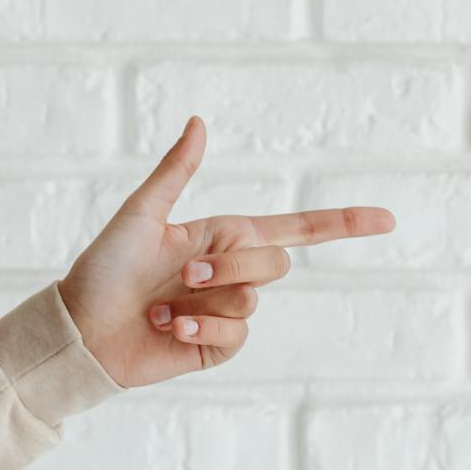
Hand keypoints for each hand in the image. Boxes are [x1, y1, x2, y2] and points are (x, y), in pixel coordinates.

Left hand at [54, 116, 393, 390]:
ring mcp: (227, 312)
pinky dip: (201, 329)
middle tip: (180, 275)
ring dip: (203, 301)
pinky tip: (169, 328)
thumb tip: (198, 121)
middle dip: (227, 267)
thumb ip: (176, 171)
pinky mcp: (217, 347)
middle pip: (273, 263)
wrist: (82, 329)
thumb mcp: (141, 214)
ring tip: (161, 306)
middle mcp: (232, 272)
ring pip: (252, 300)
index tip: (388, 219)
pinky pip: (236, 335)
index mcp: (223, 236)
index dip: (343, 224)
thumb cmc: (104, 268)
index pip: (297, 230)